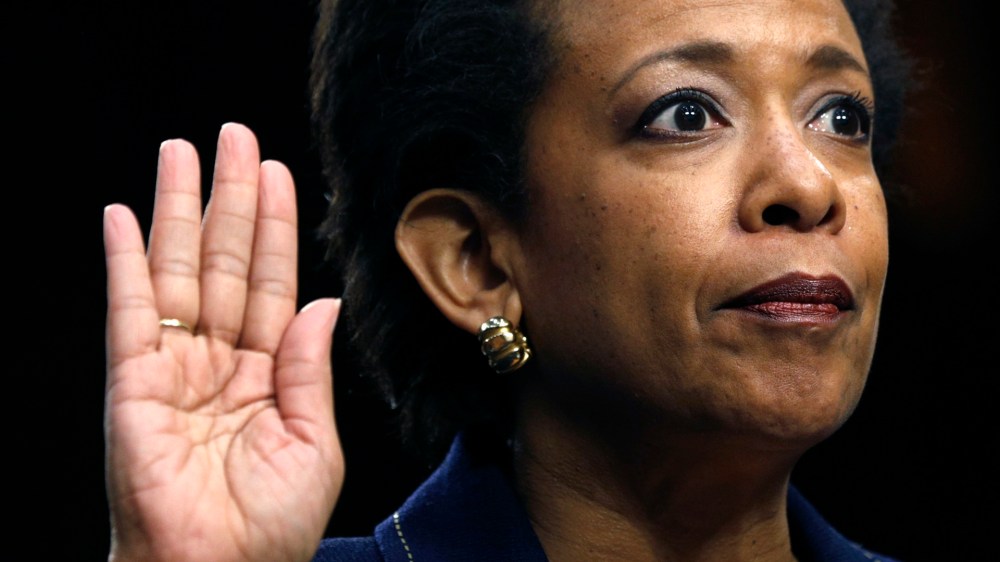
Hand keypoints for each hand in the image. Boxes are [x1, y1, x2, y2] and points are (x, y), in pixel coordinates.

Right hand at [103, 123, 342, 561]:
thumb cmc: (270, 528)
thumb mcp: (313, 442)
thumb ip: (309, 367)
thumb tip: (322, 300)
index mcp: (269, 372)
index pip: (273, 282)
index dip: (276, 228)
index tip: (277, 174)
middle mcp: (220, 361)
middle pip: (226, 262)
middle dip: (230, 199)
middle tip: (234, 137)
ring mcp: (175, 367)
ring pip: (179, 271)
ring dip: (179, 210)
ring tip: (181, 152)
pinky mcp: (133, 383)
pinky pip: (128, 311)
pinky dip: (124, 262)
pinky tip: (124, 216)